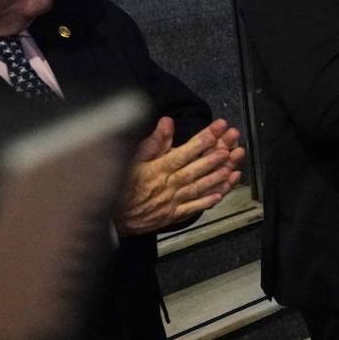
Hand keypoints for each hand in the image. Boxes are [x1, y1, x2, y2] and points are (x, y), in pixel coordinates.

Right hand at [116, 117, 244, 235]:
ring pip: (198, 188)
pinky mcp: (170, 215)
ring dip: (216, 178)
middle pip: (196, 169)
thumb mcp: (129, 159)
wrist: (107, 217)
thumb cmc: (116, 185)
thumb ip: (152, 141)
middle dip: (215, 157)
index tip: (219, 128)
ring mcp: (171, 201)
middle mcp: (167, 185)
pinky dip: (206, 202)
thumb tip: (167, 122)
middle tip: (231, 147)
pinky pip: (192, 208)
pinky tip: (220, 195)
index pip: (185, 151)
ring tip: (231, 168)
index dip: (204, 139)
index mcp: (158, 169)